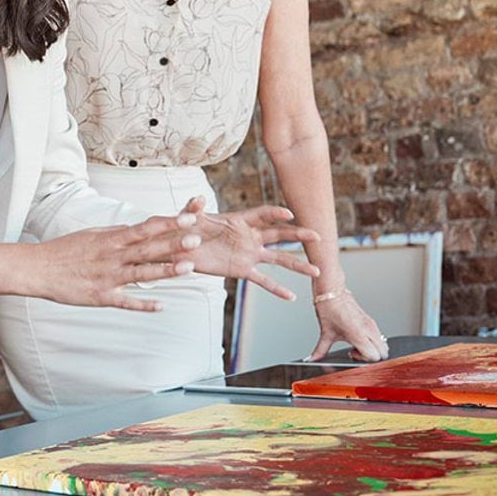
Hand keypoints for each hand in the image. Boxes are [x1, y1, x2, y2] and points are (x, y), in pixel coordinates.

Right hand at [15, 212, 204, 311]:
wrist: (38, 268)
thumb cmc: (64, 250)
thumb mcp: (90, 234)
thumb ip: (115, 233)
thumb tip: (135, 228)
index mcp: (110, 239)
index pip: (144, 228)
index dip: (168, 224)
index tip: (189, 218)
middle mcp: (112, 257)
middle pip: (147, 249)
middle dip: (173, 244)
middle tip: (198, 239)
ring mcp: (107, 278)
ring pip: (141, 274)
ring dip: (165, 271)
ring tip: (188, 268)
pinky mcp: (100, 297)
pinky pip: (125, 302)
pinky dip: (143, 304)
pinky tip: (161, 306)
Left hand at [179, 197, 320, 298]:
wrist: (179, 248)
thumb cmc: (185, 228)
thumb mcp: (189, 216)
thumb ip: (194, 208)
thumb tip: (198, 198)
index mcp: (239, 220)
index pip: (262, 215)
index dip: (275, 213)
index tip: (289, 215)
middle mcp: (249, 236)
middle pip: (279, 234)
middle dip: (298, 234)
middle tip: (317, 236)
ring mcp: (249, 254)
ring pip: (278, 258)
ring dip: (297, 264)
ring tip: (317, 271)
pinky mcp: (242, 270)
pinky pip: (263, 280)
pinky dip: (277, 289)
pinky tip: (291, 297)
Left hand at [306, 291, 387, 360]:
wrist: (332, 292)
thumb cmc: (329, 308)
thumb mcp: (325, 333)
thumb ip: (320, 350)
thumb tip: (312, 359)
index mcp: (358, 334)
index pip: (374, 355)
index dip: (364, 359)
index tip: (352, 353)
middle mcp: (368, 329)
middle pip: (383, 353)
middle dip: (371, 356)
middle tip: (356, 351)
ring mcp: (371, 325)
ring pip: (384, 345)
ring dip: (373, 349)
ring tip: (358, 344)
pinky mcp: (371, 321)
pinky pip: (379, 337)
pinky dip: (373, 342)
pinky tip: (359, 338)